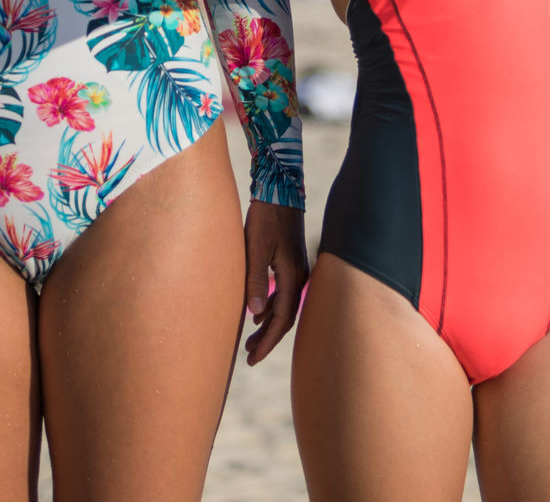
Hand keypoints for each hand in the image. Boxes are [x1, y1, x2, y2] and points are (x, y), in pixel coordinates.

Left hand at [242, 200, 307, 364]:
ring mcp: (297, 268)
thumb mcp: (256, 249)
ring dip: (268, 324)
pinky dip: (271, 308)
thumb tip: (254, 315)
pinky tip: (258, 314)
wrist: (279, 191)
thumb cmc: (266, 218)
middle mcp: (299, 276)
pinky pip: (284, 294)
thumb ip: (255, 281)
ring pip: (284, 306)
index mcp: (292, 276)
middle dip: (268, 339)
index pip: (282, 319)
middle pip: (285, 318)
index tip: (253, 358)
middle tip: (250, 357)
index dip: (268, 342)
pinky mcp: (291, 261)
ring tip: (250, 341)